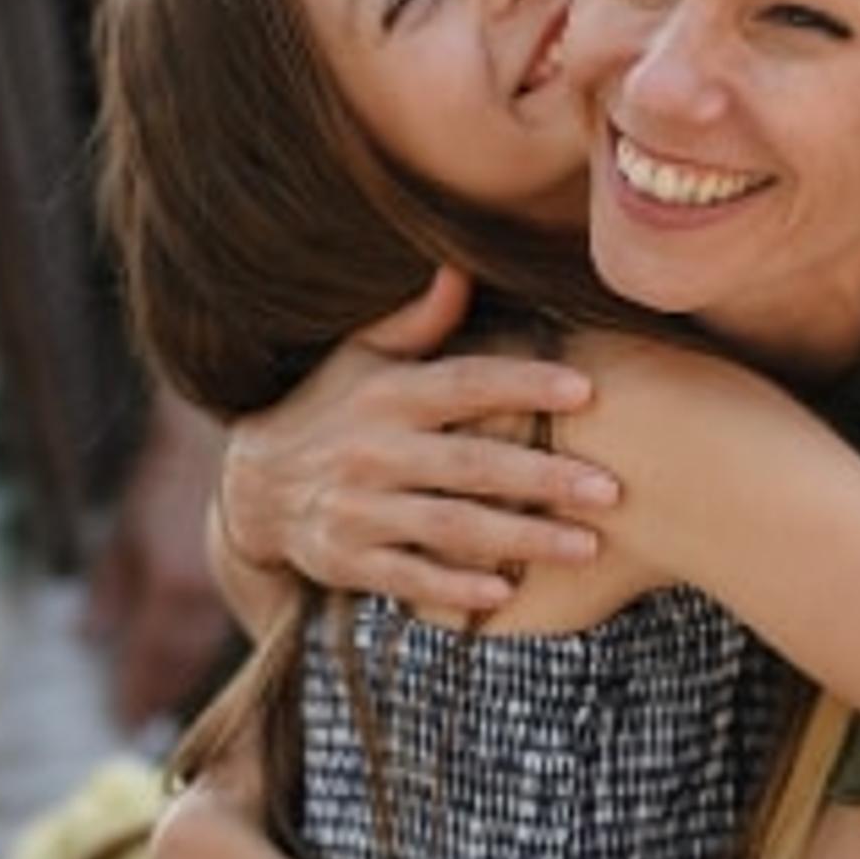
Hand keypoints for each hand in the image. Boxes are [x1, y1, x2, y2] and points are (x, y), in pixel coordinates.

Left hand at [86, 397, 234, 731]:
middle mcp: (204, 596)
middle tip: (142, 721)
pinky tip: (198, 660)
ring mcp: (231, 589)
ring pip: (204, 647)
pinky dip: (204, 648)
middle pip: (180, 661)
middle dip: (159, 691)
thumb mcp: (128, 528)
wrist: (227, 442)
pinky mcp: (251, 582)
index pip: (150, 656)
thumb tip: (87, 633)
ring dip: (183, 675)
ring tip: (167, 698)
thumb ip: (111, 583)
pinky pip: (222, 626)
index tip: (124, 722)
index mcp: (170, 584)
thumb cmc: (169, 478)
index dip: (136, 693)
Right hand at [221, 268, 612, 616]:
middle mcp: (371, 451)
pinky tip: (506, 593)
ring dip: (522, 538)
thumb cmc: (326, 409)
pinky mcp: (346, 559)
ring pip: (450, 526)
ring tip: (587, 546)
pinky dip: (454, 587)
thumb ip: (415, 319)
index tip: (586, 389)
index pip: (462, 384)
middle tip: (612, 490)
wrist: (248, 486)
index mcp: (385, 394)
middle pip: (470, 464)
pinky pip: (407, 576)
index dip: (523, 385)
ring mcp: (358, 509)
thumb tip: (459, 265)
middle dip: (544, 477)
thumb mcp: (358, 356)